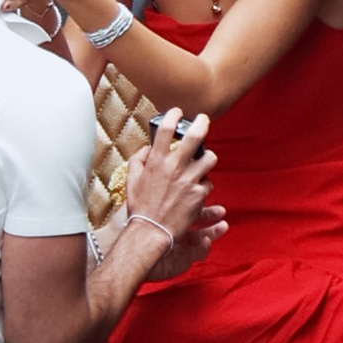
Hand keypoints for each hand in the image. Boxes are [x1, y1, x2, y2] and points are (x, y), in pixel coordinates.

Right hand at [121, 109, 216, 263]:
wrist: (152, 231)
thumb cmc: (140, 207)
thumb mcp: (131, 180)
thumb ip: (138, 160)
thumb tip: (147, 148)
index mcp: (157, 161)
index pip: (166, 130)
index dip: (173, 116)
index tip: (177, 112)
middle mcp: (174, 167)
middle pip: (195, 137)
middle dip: (202, 123)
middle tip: (204, 119)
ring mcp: (189, 180)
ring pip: (210, 158)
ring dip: (208, 158)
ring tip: (204, 161)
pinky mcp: (199, 194)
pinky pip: (208, 183)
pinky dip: (204, 185)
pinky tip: (197, 190)